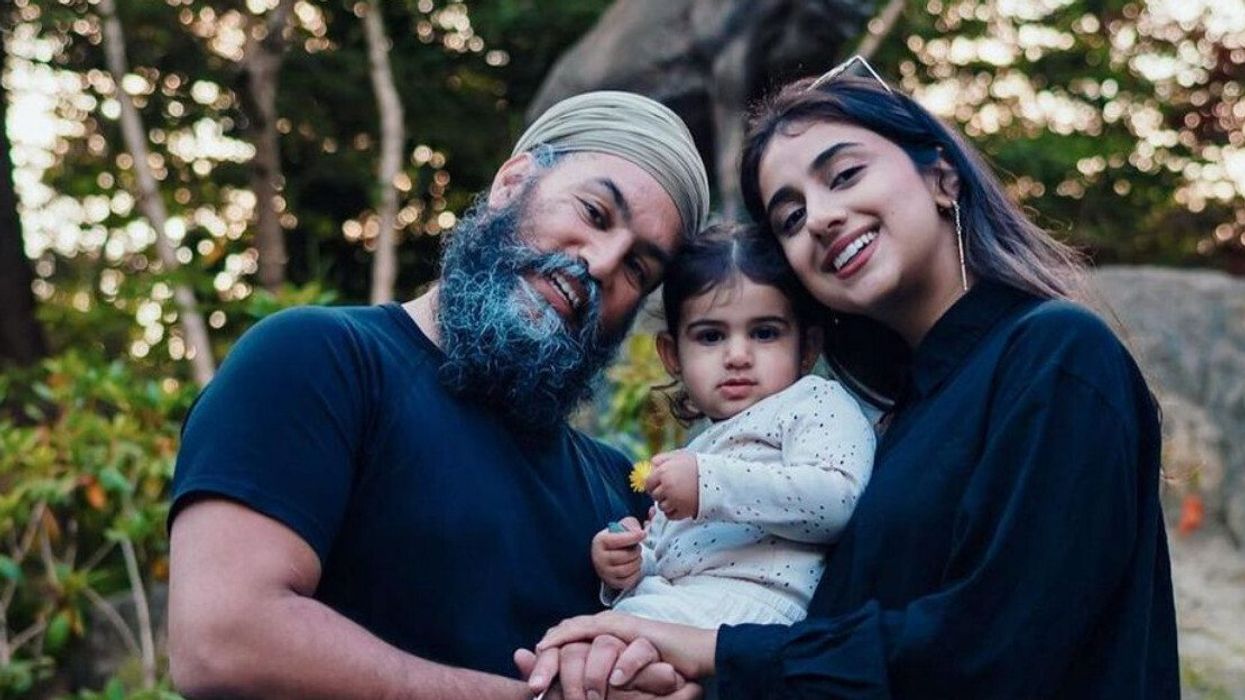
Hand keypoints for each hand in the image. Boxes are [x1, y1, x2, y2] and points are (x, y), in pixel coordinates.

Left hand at [515, 637, 700, 699]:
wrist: (693, 655)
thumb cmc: (652, 666)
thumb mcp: (613, 675)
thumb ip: (588, 675)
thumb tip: (558, 685)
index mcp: (597, 631)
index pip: (562, 637)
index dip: (542, 659)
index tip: (529, 682)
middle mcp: (608, 624)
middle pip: (570, 632)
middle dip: (550, 658)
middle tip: (535, 686)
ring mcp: (629, 628)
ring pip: (595, 636)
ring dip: (582, 665)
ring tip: (568, 687)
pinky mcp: (651, 638)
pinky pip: (635, 649)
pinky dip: (625, 665)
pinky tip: (615, 681)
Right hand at [592, 517, 645, 590]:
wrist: (604, 555)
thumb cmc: (616, 539)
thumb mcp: (621, 527)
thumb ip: (632, 524)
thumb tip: (646, 524)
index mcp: (600, 541)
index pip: (619, 540)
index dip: (634, 537)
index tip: (643, 534)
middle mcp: (599, 558)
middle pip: (626, 556)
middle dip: (636, 551)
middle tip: (637, 548)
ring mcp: (604, 572)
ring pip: (628, 569)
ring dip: (637, 562)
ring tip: (636, 557)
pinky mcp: (611, 583)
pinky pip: (628, 581)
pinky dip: (635, 574)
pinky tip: (634, 567)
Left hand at [645, 451, 698, 519]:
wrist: (719, 477)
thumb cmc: (698, 465)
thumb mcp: (679, 455)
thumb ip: (662, 459)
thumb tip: (650, 465)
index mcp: (663, 472)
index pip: (648, 483)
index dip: (653, 484)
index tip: (659, 484)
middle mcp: (667, 487)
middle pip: (654, 495)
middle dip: (660, 493)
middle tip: (671, 489)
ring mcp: (674, 501)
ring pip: (661, 507)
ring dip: (667, 503)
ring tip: (678, 496)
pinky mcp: (683, 511)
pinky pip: (670, 516)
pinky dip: (673, 512)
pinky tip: (680, 505)